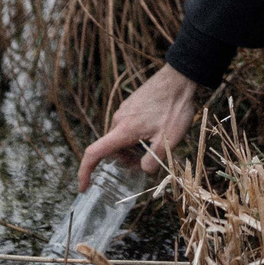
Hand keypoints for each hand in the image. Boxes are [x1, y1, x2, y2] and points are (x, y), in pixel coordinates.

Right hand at [79, 65, 201, 190]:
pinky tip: (157, 130)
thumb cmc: (175, 108)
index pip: (94, 153)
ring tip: (157, 141)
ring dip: (134, 147)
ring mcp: (124, 110)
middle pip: (113, 149)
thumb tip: (143, 169)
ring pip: (122, 138)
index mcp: (123, 130)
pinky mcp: (131, 105)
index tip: (83, 187)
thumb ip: (152, 161)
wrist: (180, 77)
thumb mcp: (168, 141)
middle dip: (127, 159)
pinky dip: (137, 136)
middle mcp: (118, 119)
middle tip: (150, 159)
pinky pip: (128, 127)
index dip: (85, 172)